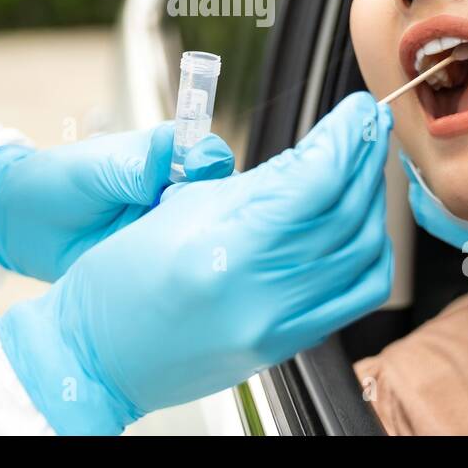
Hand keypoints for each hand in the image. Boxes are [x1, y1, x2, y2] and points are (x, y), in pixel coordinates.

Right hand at [0, 92, 392, 433]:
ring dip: (372, 201)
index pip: (315, 182)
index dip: (345, 138)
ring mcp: (278, 326)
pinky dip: (371, 252)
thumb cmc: (116, 281)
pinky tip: (365, 224)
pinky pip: (356, 294)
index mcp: (223, 251)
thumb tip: (310, 158)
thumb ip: (253, 185)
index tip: (356, 110)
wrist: (95, 356)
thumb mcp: (176, 210)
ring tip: (366, 165)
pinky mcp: (286, 345)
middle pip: (346, 212)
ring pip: (361, 251)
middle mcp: (260, 294)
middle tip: (369, 125)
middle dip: (364, 159)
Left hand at [0, 124, 233, 282]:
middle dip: (218, 206)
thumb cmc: (57, 182)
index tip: (200, 168)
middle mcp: (174, 192)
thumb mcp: (96, 170)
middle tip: (194, 215)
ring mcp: (167, 228)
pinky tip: (179, 275)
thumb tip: (176, 150)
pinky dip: (185, 270)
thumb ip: (138, 167)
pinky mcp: (155, 262)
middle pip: (219, 197)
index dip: (212, 161)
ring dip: (203, 240)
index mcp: (165, 158)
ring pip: (205, 234)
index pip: (208, 155)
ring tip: (185, 247)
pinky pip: (181, 267)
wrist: (21, 227)